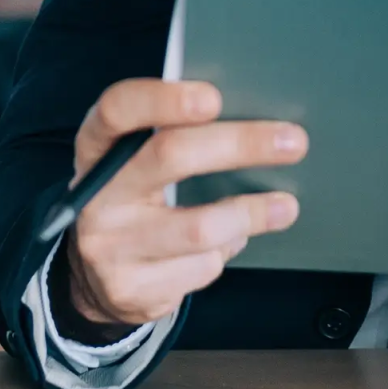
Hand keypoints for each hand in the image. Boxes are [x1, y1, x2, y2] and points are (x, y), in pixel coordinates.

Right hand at [56, 78, 304, 334]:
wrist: (95, 274)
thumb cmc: (133, 194)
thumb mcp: (135, 157)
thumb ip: (172, 131)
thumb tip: (249, 113)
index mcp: (96, 146)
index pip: (118, 109)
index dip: (164, 100)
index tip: (214, 98)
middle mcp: (96, 195)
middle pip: (171, 157)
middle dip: (240, 145)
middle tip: (293, 142)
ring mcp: (110, 247)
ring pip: (199, 226)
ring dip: (252, 213)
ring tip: (285, 206)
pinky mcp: (132, 290)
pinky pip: (201, 267)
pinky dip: (227, 249)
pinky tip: (228, 239)